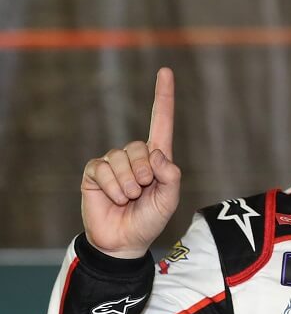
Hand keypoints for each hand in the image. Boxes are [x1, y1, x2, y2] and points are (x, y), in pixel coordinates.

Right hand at [81, 68, 180, 257]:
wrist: (123, 241)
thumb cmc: (150, 220)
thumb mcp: (169, 201)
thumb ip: (171, 177)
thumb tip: (159, 154)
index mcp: (157, 159)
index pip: (161, 123)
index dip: (163, 98)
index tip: (165, 71)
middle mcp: (135, 156)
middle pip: (140, 147)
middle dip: (144, 174)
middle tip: (142, 193)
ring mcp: (113, 163)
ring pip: (121, 159)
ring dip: (128, 185)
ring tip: (129, 199)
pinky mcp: (95, 172)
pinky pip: (104, 169)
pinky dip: (112, 187)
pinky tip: (114, 198)